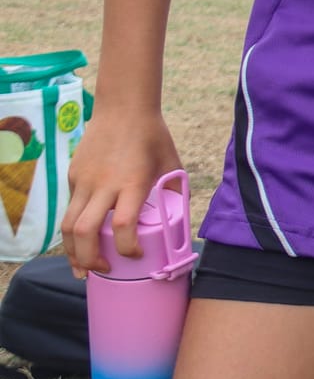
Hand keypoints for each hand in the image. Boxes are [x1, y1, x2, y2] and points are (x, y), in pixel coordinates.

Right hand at [60, 110, 180, 276]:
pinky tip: (84, 236)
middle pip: (84, 232)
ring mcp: (84, 180)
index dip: (127, 248)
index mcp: (132, 182)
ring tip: (81, 267)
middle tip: (102, 270)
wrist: (124, 108)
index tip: (134, 256)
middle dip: (89, 258)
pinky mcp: (73, 176)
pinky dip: (74, 226)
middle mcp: (104, 184)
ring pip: (67, 225)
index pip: (123, 225)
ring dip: (71, 251)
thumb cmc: (153, 137)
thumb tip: (179, 218)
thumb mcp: (171, 165)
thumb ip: (172, 192)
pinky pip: (71, 207)